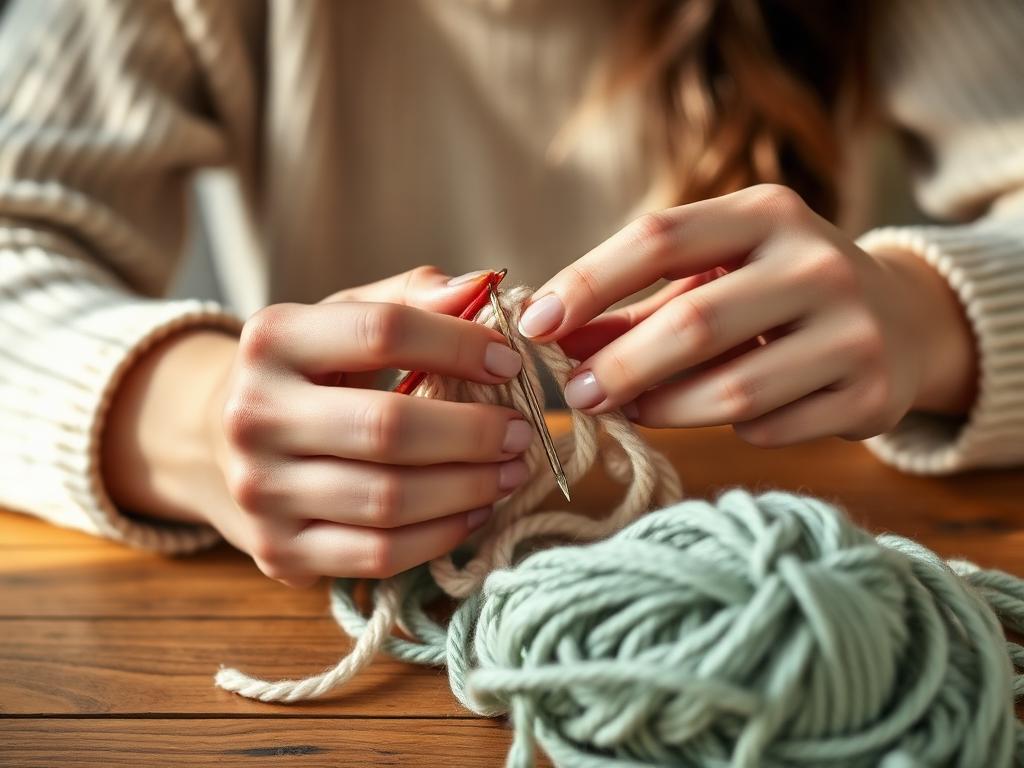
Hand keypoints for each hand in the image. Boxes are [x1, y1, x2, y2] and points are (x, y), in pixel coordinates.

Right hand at [104, 267, 532, 586]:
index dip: (460, 345)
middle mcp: (253, 414)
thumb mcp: (344, 318)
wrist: (221, 440)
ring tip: (509, 472)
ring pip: (388, 500)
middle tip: (520, 432)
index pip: (383, 332)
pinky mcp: (278, 551)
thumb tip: (482, 287)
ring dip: (468, 488)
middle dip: (473, 432)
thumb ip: (411, 298)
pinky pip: (378, 554)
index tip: (509, 362)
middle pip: (388, 427)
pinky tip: (472, 512)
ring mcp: (260, 490)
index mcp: (272, 339)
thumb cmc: (309, 371)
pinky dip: (440, 536)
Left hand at [518, 184, 976, 446]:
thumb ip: (636, 306)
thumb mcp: (715, 275)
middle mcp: (816, 262)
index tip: (534, 323)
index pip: (659, 237)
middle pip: (691, 323)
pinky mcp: (871, 395)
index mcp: (767, 212)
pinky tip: (717, 415)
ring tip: (627, 409)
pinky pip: (767, 430)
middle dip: (618, 367)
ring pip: (729, 392)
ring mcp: (853, 331)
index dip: (587, 282)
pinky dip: (727, 431)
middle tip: (575, 394)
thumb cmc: (778, 291)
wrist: (902, 320)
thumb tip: (554, 339)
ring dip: (660, 409)